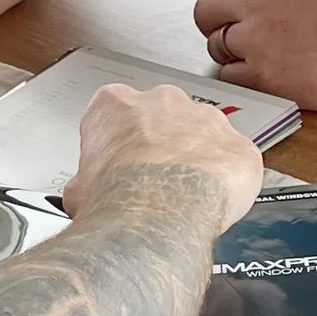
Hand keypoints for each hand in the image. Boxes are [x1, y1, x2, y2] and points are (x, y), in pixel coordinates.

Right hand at [62, 81, 264, 231]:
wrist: (158, 213)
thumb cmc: (117, 197)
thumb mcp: (77, 192)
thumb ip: (86, 182)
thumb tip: (83, 197)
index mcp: (115, 105)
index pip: (114, 115)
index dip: (117, 144)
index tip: (118, 166)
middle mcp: (163, 101)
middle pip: (163, 118)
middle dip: (160, 146)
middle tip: (153, 181)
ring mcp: (206, 119)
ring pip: (203, 136)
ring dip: (196, 160)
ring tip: (184, 196)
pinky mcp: (239, 145)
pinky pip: (235, 161)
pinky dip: (227, 181)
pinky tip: (212, 203)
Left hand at [193, 0, 316, 114]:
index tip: (246, 11)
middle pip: (207, 11)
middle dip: (218, 24)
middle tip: (237, 38)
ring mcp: (257, 36)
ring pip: (217, 46)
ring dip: (234, 54)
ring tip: (264, 61)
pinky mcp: (265, 74)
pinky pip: (233, 77)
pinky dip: (245, 79)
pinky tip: (271, 78)